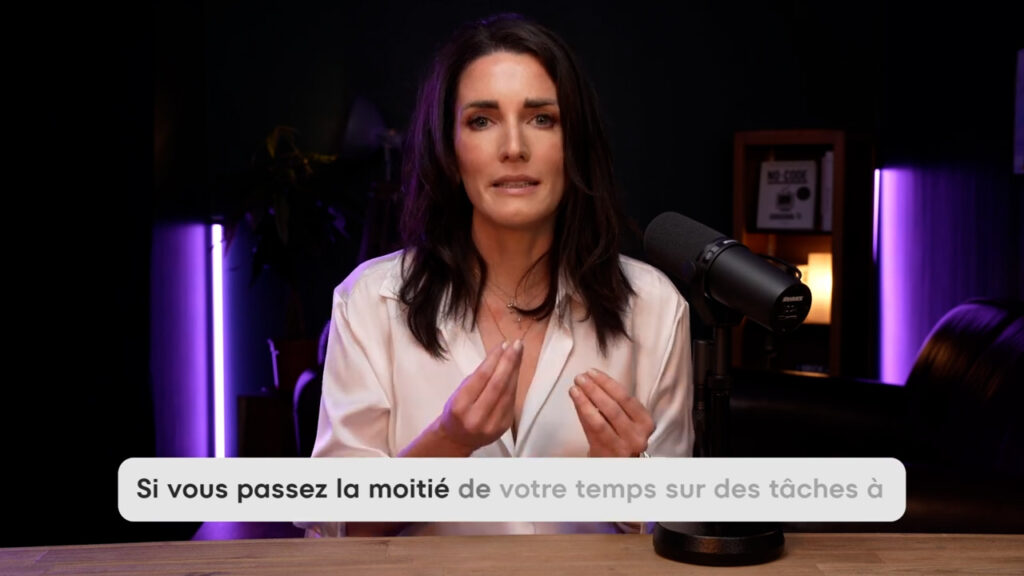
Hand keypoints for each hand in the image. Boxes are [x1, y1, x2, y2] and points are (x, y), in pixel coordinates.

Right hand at [433, 339, 521, 453]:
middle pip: (498, 384)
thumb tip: (499, 356)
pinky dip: (514, 384)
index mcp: (460, 406)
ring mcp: (492, 424)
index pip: (482, 378)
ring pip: (508, 392)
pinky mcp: (504, 426)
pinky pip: (512, 401)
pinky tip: (516, 371)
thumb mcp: (458, 393)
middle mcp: (477, 417)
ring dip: (515, 371)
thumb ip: (477, 377)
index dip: (494, 359)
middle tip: (517, 345)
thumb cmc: (456, 412)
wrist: (457, 440)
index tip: (503, 345)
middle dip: (509, 362)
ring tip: (518, 354)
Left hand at [569, 369, 653, 456]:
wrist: (616, 462)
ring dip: (586, 401)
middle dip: (595, 389)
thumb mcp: (627, 418)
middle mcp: (637, 435)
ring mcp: (622, 446)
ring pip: (601, 419)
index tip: (593, 373)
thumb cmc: (620, 436)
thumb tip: (593, 380)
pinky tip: (576, 402)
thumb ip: (615, 401)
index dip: (608, 383)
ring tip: (575, 388)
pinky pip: (592, 429)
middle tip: (581, 378)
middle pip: (613, 407)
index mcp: (645, 422)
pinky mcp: (606, 452)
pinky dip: (583, 413)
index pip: (627, 398)